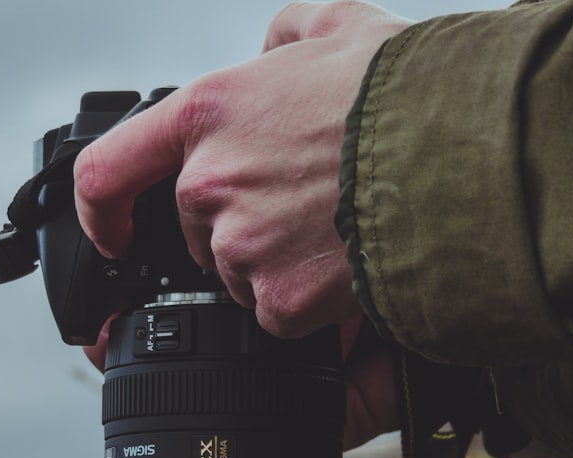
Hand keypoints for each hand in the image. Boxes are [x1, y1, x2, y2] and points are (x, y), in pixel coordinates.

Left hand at [78, 0, 408, 446]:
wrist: (469, 156)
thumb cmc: (410, 91)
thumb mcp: (340, 27)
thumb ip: (285, 37)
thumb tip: (271, 53)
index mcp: (209, 114)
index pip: (107, 172)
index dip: (103, 213)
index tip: (114, 235)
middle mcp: (211, 183)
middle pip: (200, 232)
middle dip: (240, 229)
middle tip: (306, 212)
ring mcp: (242, 246)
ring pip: (241, 275)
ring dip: (278, 265)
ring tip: (338, 233)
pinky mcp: (280, 299)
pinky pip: (280, 314)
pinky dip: (309, 304)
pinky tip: (348, 269)